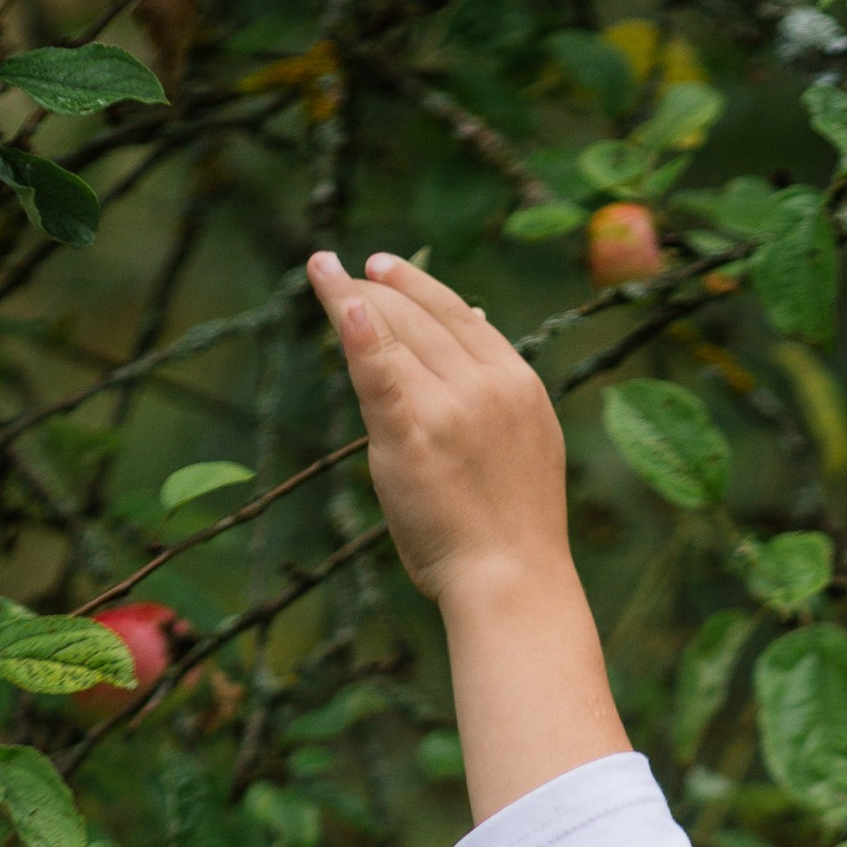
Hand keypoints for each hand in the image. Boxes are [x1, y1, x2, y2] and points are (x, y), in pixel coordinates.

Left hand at [305, 250, 570, 606]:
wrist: (514, 581)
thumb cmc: (516, 527)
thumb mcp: (526, 440)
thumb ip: (496, 385)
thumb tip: (476, 315)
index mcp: (517, 383)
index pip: (459, 315)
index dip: (417, 285)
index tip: (383, 266)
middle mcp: (484, 385)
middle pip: (419, 319)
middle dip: (374, 287)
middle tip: (337, 270)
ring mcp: (448, 408)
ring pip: (391, 335)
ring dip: (348, 295)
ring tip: (321, 270)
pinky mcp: (410, 437)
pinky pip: (376, 372)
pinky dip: (355, 334)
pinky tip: (335, 296)